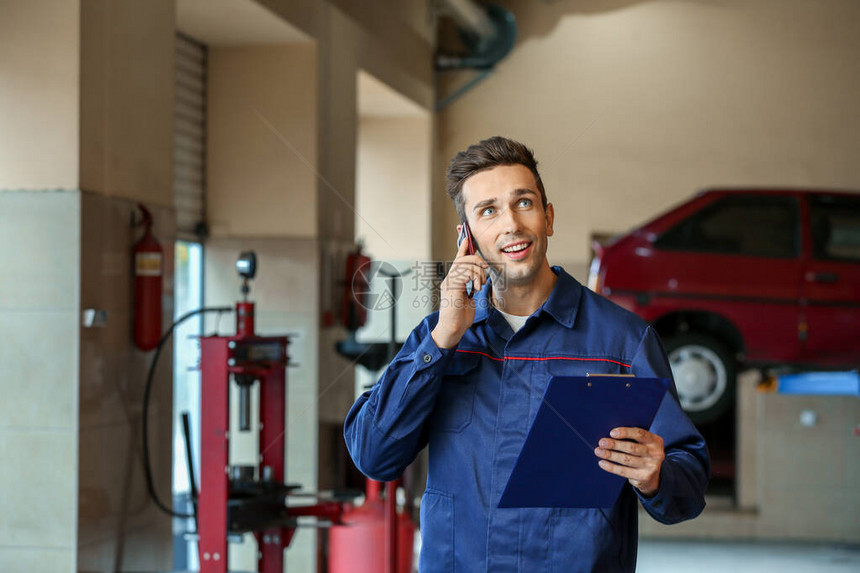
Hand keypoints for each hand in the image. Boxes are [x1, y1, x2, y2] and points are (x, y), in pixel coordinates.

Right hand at [431, 229, 488, 348]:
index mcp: (453, 280)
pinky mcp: (451, 287)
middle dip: (476, 260)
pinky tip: (475, 288)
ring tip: (480, 285)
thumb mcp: (470, 299)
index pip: (458, 260)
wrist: (452, 329)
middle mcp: (449, 279)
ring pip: (465, 264)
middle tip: (485, 269)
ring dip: (478, 272)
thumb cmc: (461, 317)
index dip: (462, 248)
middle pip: (463, 259)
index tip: (466, 237)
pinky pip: (465, 273)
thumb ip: (472, 288)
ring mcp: (449, 282)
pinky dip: (474, 278)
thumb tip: (480, 280)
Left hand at [594, 427, 664, 496]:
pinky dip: (611, 467)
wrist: (652, 475)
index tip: (611, 433)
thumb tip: (610, 434)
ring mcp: (651, 466)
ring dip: (610, 455)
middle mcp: (656, 454)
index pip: (640, 434)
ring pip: (626, 459)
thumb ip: (633, 437)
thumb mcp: (643, 443)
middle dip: (614, 444)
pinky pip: (624, 471)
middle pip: (631, 447)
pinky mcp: (644, 477)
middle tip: (601, 442)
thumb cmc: (642, 452)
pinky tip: (602, 463)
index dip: (625, 432)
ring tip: (599, 451)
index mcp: (656, 441)